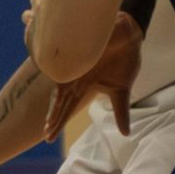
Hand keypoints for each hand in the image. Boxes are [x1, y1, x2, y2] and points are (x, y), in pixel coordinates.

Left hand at [44, 11, 143, 139]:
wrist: (128, 35)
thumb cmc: (124, 61)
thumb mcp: (121, 91)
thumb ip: (121, 112)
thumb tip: (125, 134)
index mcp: (83, 87)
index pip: (67, 108)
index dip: (59, 122)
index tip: (48, 137)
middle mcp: (76, 78)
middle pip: (61, 103)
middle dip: (54, 119)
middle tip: (46, 134)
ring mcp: (76, 67)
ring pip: (62, 89)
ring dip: (56, 105)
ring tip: (50, 121)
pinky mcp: (80, 55)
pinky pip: (66, 67)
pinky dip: (61, 79)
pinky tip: (57, 93)